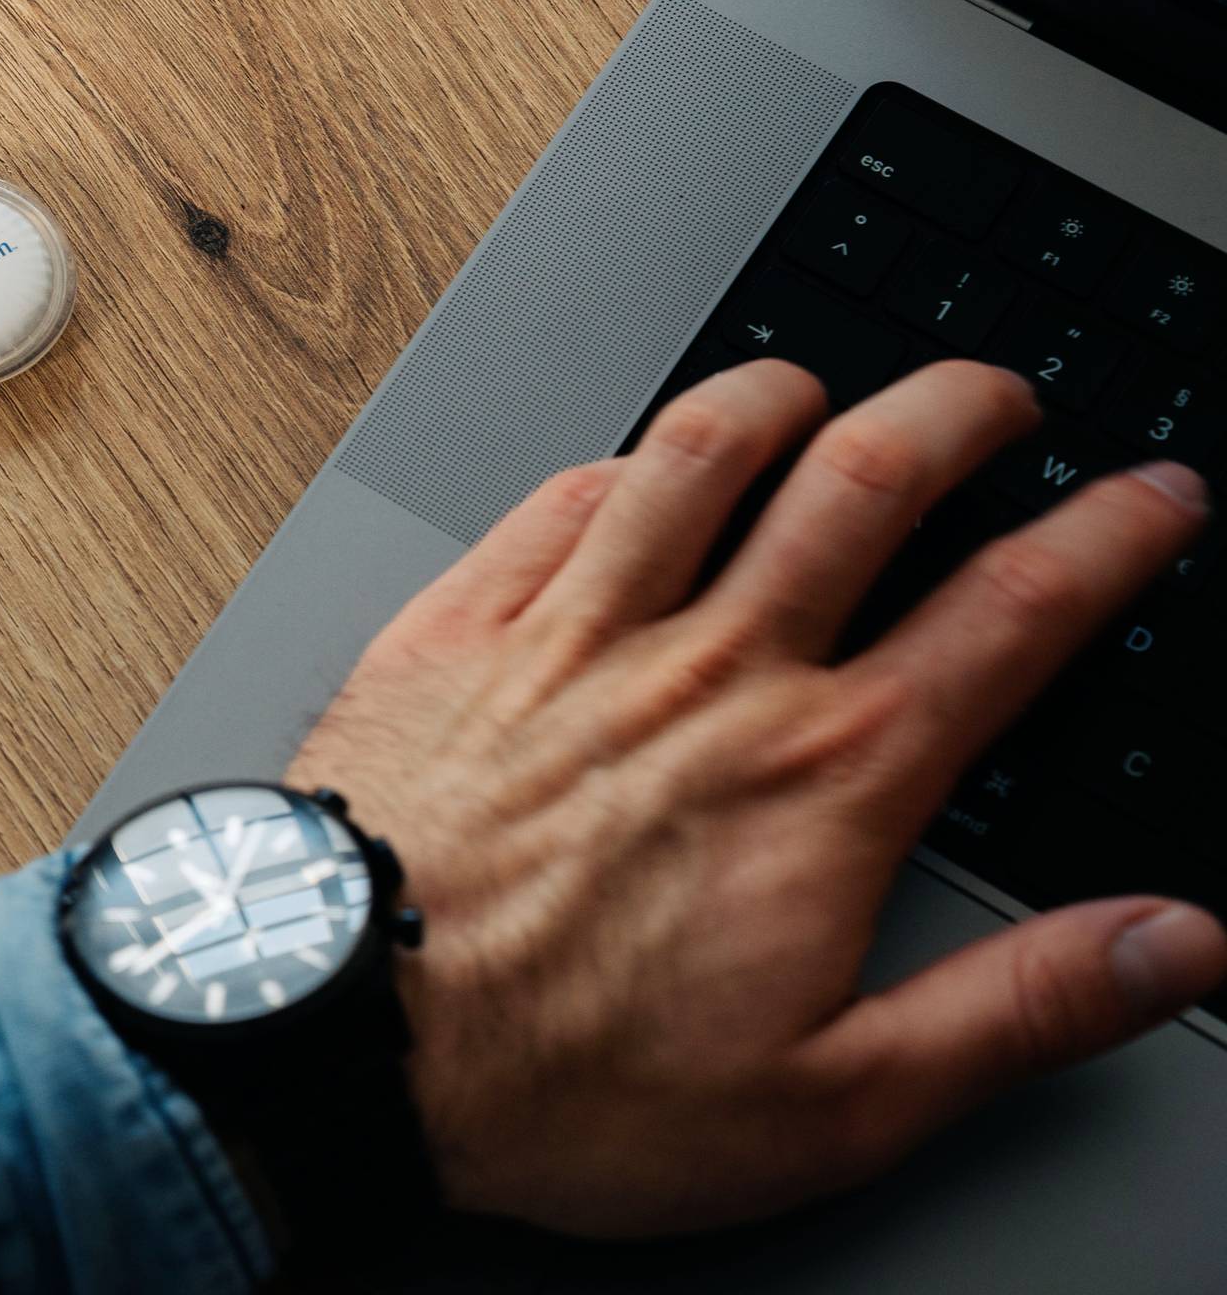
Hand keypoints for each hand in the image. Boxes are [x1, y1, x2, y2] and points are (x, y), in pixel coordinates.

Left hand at [289, 358, 1226, 1237]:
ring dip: (780, 396)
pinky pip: (554, 500)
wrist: (348, 1041)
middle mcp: (710, 676)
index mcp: (824, 779)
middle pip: (867, 480)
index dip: (1109, 539)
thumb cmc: (567, 1083)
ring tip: (824, 391)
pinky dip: (616, 461)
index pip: (1011, 615)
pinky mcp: (458, 628)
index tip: (1157, 495)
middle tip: (1001, 398)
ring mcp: (575, 635)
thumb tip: (1172, 948)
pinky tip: (634, 467)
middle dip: (959, 410)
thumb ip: (1019, 1008)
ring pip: (701, 452)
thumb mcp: (838, 1102)